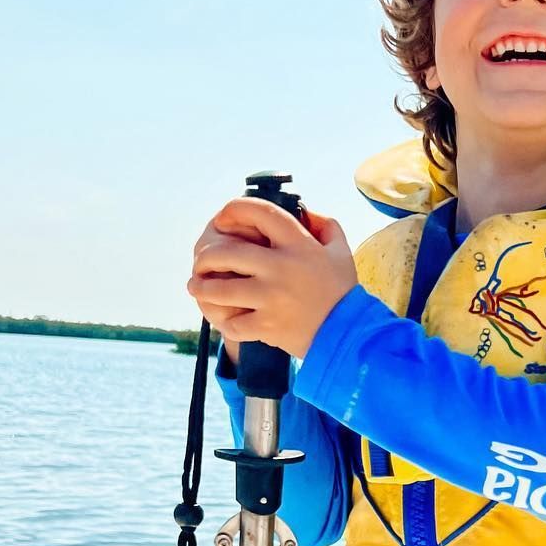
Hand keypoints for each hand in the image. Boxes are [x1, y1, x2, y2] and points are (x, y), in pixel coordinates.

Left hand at [187, 197, 356, 360]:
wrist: (348, 335)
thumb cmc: (342, 292)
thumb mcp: (340, 252)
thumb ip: (325, 226)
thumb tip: (306, 212)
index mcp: (299, 245)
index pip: (259, 212)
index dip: (234, 209)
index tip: (222, 218)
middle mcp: (281, 268)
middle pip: (227, 253)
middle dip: (206, 256)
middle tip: (200, 261)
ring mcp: (272, 299)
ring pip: (221, 290)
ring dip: (202, 288)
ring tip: (196, 287)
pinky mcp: (268, 326)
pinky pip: (234, 323)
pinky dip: (224, 322)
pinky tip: (222, 318)